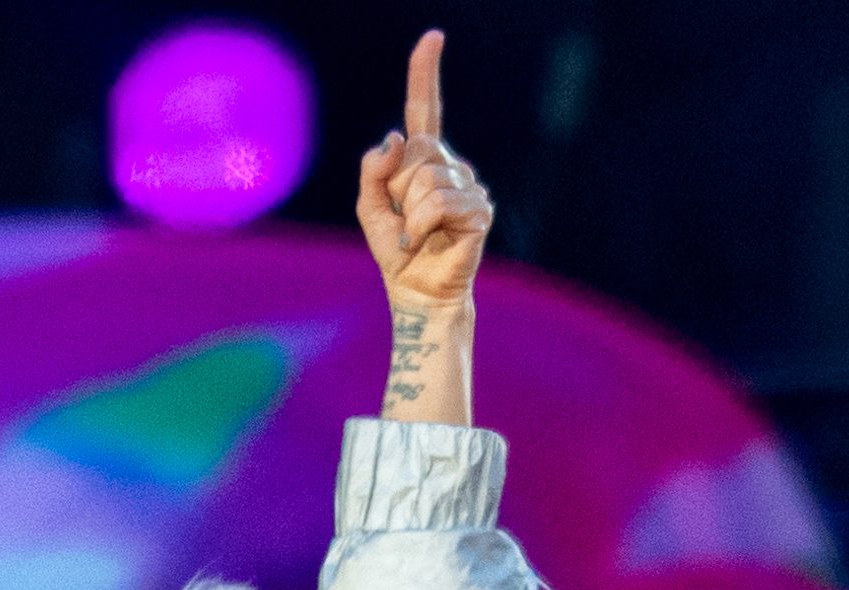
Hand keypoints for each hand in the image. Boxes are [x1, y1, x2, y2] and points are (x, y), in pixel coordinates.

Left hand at [356, 29, 492, 311]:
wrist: (415, 291)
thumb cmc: (396, 250)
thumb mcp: (369, 207)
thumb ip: (372, 170)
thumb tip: (394, 138)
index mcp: (424, 161)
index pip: (424, 111)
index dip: (425, 75)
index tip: (432, 38)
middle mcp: (451, 166)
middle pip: (417, 150)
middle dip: (397, 186)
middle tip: (404, 219)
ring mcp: (469, 186)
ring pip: (425, 178)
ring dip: (408, 213)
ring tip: (416, 235)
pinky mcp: (479, 210)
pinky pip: (438, 202)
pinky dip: (420, 226)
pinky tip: (424, 242)